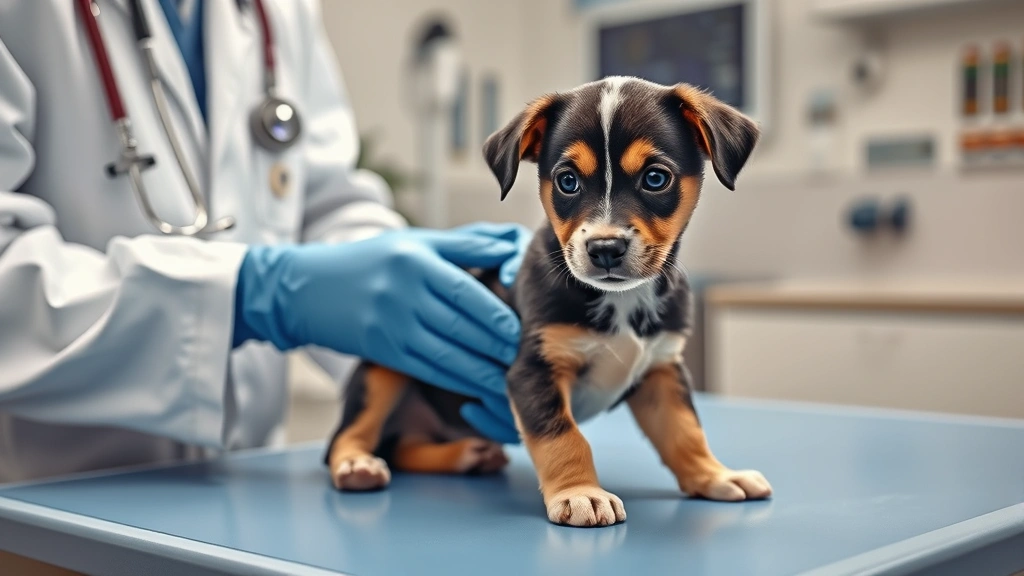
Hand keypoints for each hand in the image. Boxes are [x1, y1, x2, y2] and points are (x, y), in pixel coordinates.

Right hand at [233, 228, 523, 442]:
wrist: (307, 288)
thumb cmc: (374, 260)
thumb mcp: (416, 242)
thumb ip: (466, 244)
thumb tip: (514, 245)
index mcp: (416, 260)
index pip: (467, 292)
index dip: (498, 315)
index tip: (525, 329)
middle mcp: (403, 292)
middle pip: (462, 326)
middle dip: (499, 348)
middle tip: (530, 360)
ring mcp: (390, 323)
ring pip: (448, 354)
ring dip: (484, 373)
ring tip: (514, 383)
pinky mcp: (381, 349)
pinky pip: (429, 369)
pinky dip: (459, 381)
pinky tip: (482, 390)